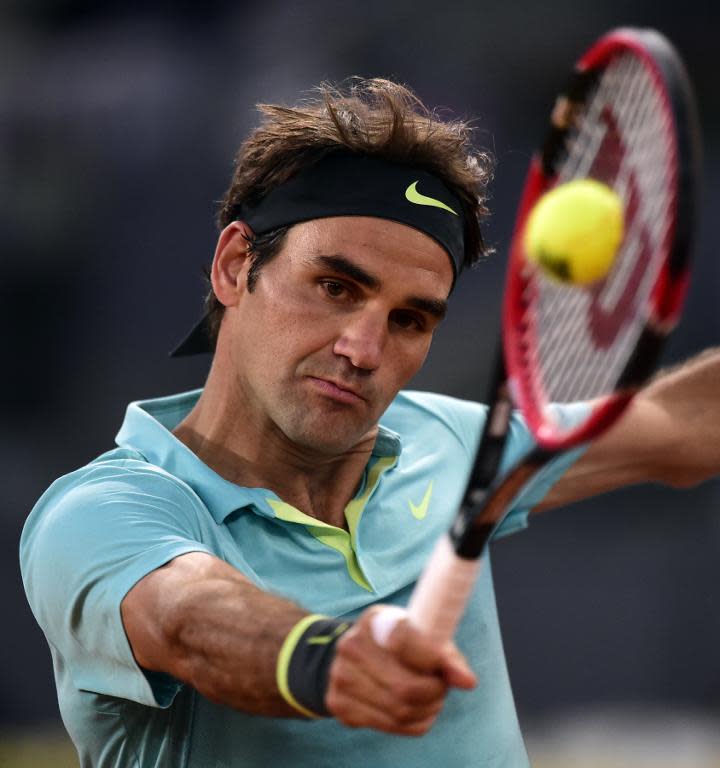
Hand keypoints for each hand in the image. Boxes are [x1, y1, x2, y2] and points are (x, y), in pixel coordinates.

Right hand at [325, 606, 475, 735]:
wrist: (358, 656)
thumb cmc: (401, 644)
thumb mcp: (423, 636)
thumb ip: (446, 656)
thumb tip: (468, 682)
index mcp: (374, 620)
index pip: (404, 640)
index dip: (431, 658)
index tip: (442, 667)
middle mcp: (351, 645)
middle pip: (405, 688)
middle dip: (434, 693)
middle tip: (441, 688)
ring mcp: (340, 676)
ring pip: (399, 711)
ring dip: (426, 710)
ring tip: (431, 699)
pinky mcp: (339, 704)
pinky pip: (389, 725)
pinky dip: (412, 723)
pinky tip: (415, 711)